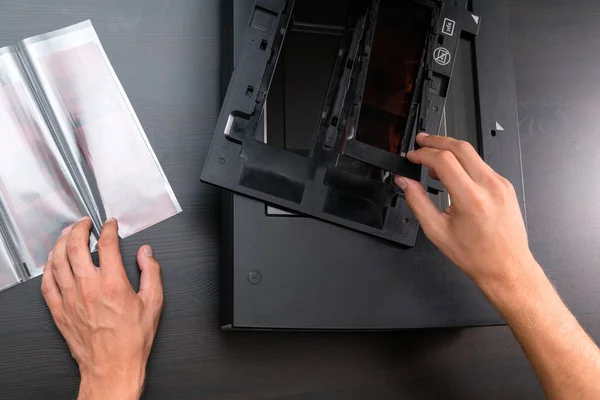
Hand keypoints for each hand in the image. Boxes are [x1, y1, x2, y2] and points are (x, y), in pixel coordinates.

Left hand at [41, 218, 163, 399]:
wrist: (112, 366)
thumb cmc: (132, 340)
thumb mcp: (154, 303)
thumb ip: (152, 273)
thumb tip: (146, 254)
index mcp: (113, 284)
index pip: (107, 245)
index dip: (108, 229)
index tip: (110, 225)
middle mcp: (88, 288)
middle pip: (76, 247)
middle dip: (80, 229)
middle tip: (85, 223)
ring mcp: (70, 299)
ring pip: (58, 261)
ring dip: (62, 242)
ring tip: (68, 234)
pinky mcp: (60, 310)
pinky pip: (47, 282)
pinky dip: (49, 266)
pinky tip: (54, 260)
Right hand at [395, 133, 533, 291]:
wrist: (506, 267)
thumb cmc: (476, 255)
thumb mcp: (437, 231)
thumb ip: (417, 202)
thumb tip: (405, 182)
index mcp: (471, 198)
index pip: (444, 160)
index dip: (423, 154)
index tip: (413, 156)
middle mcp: (489, 186)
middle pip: (460, 147)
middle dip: (437, 140)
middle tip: (421, 140)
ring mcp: (500, 184)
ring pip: (472, 153)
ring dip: (450, 151)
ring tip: (433, 160)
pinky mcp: (505, 186)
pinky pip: (481, 165)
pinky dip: (463, 163)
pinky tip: (452, 172)